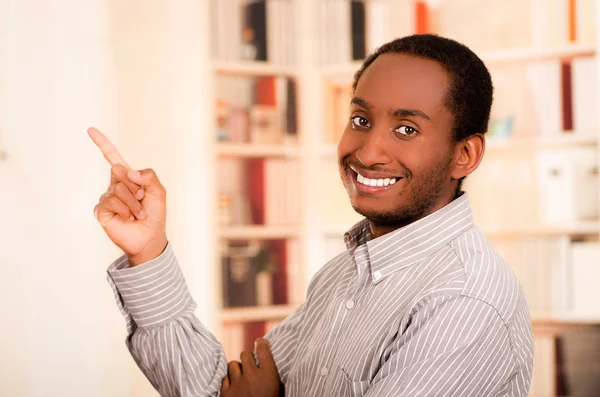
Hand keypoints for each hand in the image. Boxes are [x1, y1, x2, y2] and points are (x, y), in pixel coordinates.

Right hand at [89, 127, 167, 265]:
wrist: (150, 237)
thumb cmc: (154, 214)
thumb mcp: (158, 191)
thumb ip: (149, 176)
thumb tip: (130, 173)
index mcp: (127, 177)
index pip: (112, 157)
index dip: (102, 143)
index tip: (90, 129)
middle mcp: (114, 184)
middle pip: (120, 171)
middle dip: (136, 187)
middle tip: (141, 199)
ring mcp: (107, 197)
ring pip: (118, 188)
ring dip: (133, 202)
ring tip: (137, 213)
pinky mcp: (101, 210)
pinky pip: (112, 201)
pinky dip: (125, 210)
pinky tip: (128, 218)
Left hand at [221, 338, 282, 396]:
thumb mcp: (278, 390)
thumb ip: (273, 375)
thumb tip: (272, 363)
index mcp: (268, 376)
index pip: (263, 349)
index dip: (261, 343)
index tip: (260, 343)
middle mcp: (252, 377)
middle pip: (245, 354)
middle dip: (247, 357)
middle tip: (250, 364)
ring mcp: (237, 385)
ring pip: (232, 365)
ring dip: (237, 368)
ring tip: (241, 375)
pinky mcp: (226, 393)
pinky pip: (224, 378)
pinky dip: (229, 380)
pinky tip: (234, 386)